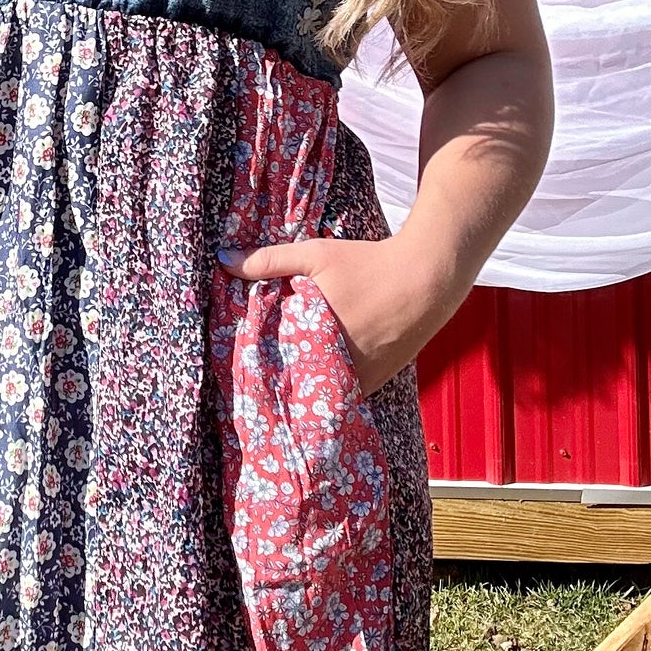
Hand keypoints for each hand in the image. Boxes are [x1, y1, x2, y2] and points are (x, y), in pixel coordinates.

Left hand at [215, 232, 461, 395]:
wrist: (427, 278)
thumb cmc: (368, 264)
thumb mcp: (315, 255)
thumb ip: (269, 260)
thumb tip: (223, 259)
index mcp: (315, 339)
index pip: (274, 370)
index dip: (257, 374)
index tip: (241, 376)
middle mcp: (338, 367)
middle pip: (298, 387)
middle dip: (281, 385)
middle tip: (260, 386)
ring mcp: (362, 378)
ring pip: (323, 395)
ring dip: (308, 390)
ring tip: (288, 387)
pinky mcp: (380, 380)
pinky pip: (348, 393)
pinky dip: (333, 389)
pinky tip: (320, 379)